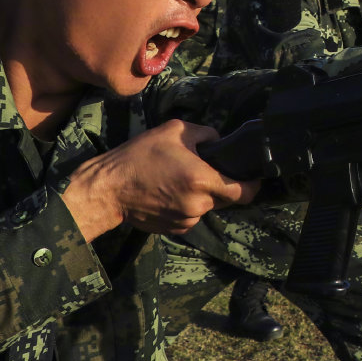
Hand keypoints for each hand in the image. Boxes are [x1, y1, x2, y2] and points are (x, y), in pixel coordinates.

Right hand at [62, 120, 258, 239]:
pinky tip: (169, 192)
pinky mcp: (176, 229)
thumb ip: (205, 134)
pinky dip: (188, 205)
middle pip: (227, 198)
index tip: (253, 176)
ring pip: (208, 206)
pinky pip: (192, 215)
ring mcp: (187, 220)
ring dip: (202, 194)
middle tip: (203, 169)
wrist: (109, 189)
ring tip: (179, 179)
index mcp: (203, 180)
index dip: (252, 184)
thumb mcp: (174, 131)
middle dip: (221, 184)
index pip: (244, 191)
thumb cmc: (139, 156)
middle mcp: (199, 204)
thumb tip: (220, 141)